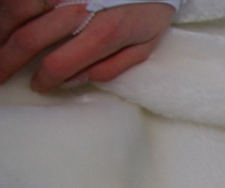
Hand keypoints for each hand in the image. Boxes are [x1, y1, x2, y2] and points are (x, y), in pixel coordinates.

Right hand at [0, 0, 174, 92]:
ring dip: (1, 32)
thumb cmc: (151, 8)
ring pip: (14, 10)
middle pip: (27, 39)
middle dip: (7, 61)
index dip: (44, 79)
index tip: (38, 85)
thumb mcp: (144, 45)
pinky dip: (8, 9)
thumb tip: (78, 80)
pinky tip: (7, 22)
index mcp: (103, 32)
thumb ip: (113, 66)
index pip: (59, 64)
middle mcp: (77, 7)